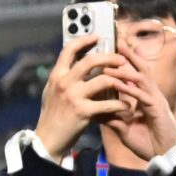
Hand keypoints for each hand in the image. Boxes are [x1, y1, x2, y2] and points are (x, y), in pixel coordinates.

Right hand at [34, 35, 117, 159]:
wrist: (48, 138)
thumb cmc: (52, 114)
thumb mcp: (52, 90)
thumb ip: (63, 76)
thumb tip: (74, 62)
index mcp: (57, 75)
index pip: (70, 49)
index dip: (85, 40)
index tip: (98, 37)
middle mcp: (64, 82)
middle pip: (90, 61)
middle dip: (109, 57)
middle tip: (121, 59)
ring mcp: (74, 96)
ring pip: (103, 80)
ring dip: (119, 80)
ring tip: (127, 83)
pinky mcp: (83, 111)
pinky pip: (108, 104)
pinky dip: (120, 104)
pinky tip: (126, 106)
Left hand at [98, 53, 175, 161]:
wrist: (166, 158)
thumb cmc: (149, 145)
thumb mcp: (125, 130)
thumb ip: (113, 119)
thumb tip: (96, 111)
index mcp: (145, 98)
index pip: (135, 74)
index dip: (125, 62)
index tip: (111, 50)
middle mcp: (152, 95)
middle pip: (141, 68)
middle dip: (129, 54)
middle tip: (115, 40)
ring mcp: (156, 101)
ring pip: (142, 77)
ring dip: (126, 67)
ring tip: (111, 58)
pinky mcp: (157, 110)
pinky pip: (142, 95)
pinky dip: (129, 88)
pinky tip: (118, 82)